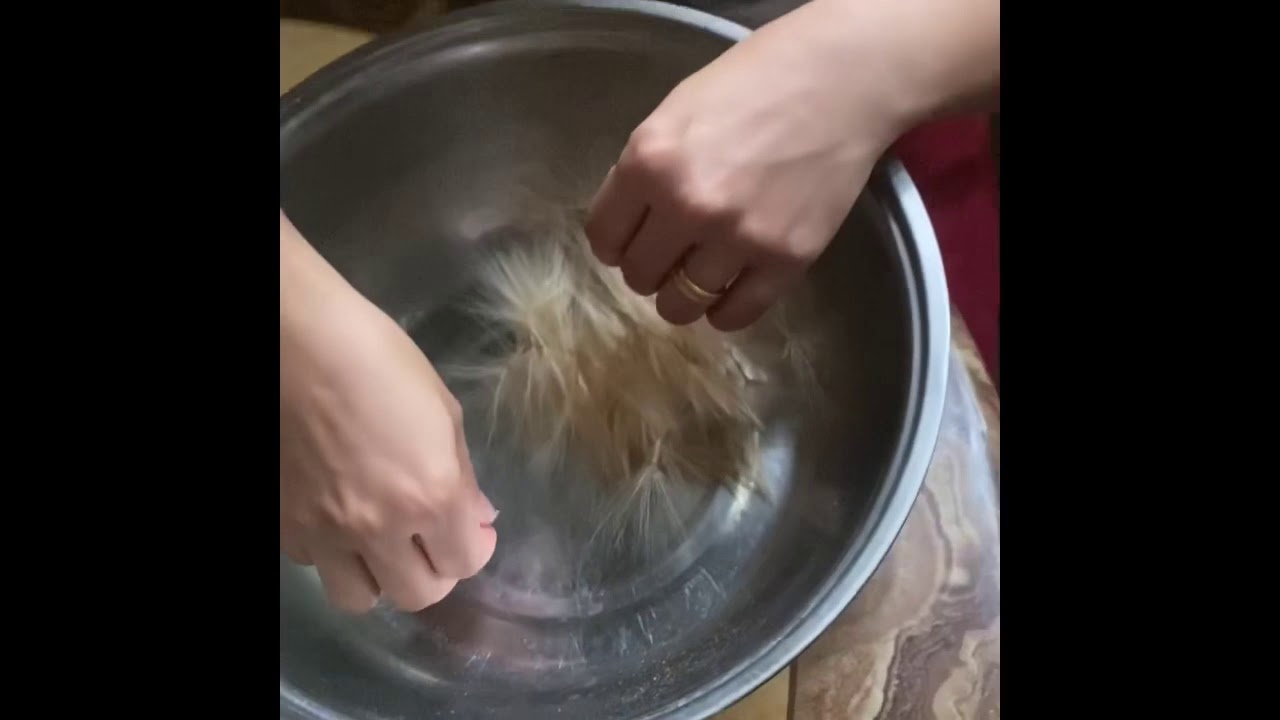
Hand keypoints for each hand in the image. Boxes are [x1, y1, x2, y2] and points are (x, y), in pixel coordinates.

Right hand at [280, 212, 497, 613]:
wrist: (296, 342)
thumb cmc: (379, 358)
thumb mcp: (441, 409)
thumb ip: (463, 474)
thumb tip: (477, 516)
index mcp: (431, 495)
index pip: (466, 563)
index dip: (475, 548)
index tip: (472, 528)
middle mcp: (380, 526)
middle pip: (418, 595)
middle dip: (434, 571)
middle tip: (431, 540)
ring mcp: (326, 531)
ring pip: (359, 598)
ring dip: (378, 576)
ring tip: (381, 543)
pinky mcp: (285, 524)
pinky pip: (314, 565)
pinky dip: (331, 552)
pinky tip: (337, 516)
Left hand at [586, 0, 996, 329]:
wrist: (841, 81)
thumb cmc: (755, 83)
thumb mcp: (676, 112)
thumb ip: (645, 168)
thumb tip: (628, 221)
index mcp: (649, 163)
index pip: (604, 238)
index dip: (615, 242)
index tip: (630, 240)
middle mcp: (687, 206)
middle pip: (640, 275)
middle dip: (649, 267)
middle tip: (671, 253)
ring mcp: (738, 238)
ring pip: (681, 304)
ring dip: (684, 294)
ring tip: (700, 273)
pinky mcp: (785, 261)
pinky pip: (735, 315)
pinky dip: (724, 310)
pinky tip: (728, 291)